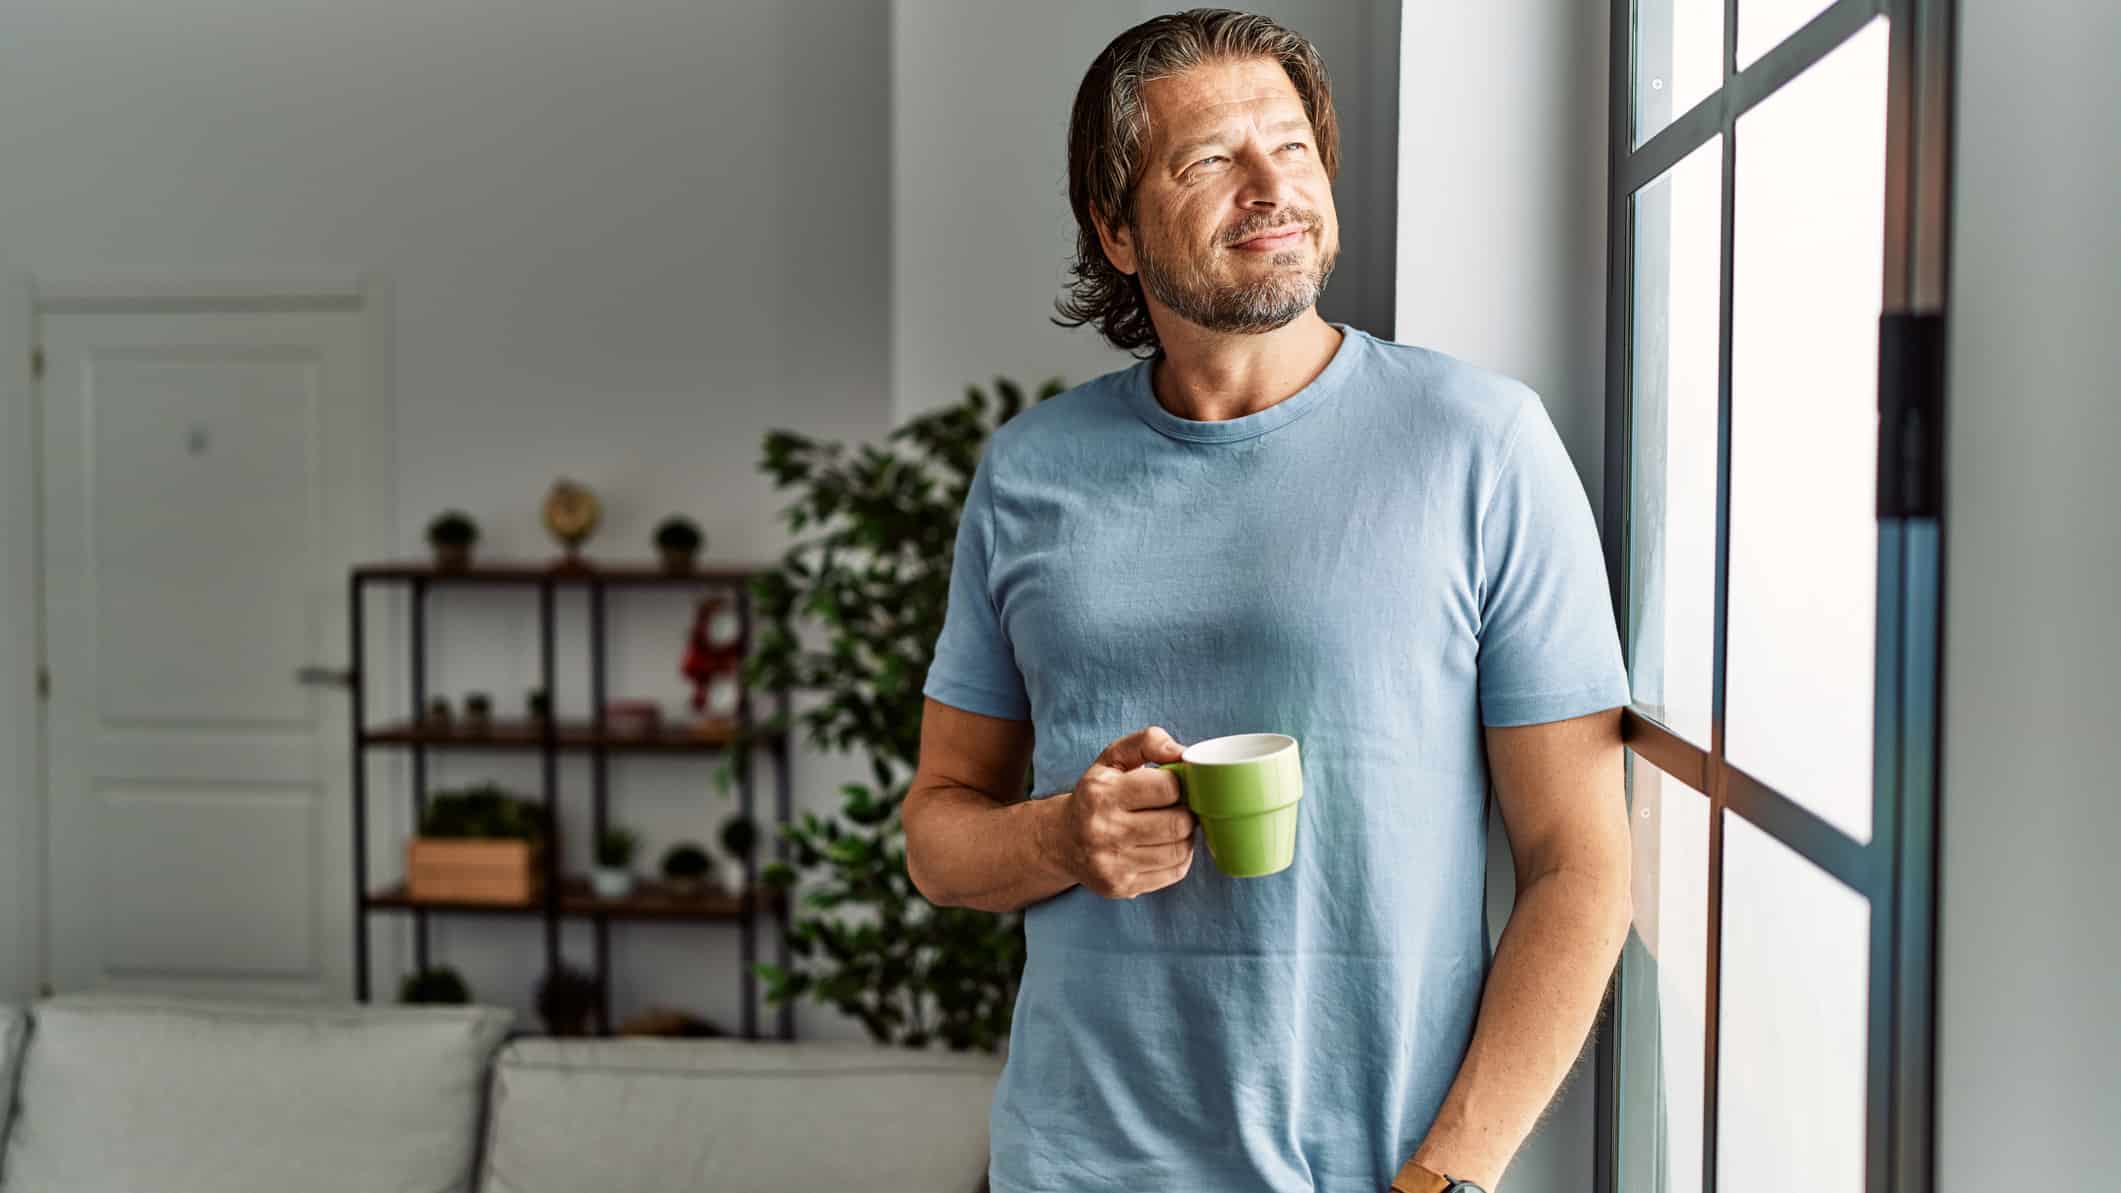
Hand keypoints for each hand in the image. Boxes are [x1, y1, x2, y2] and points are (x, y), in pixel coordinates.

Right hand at [1045, 726, 1196, 898]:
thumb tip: (1182, 753)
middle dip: (1186, 812)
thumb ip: (1148, 742)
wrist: (1062, 841)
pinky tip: (1165, 846)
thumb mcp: (1113, 758)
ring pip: (1180, 850)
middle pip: (1178, 823)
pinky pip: (1175, 873)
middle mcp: (1103, 831)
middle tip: (1178, 807)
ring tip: (1172, 826)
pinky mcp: (1121, 887)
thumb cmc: (1096, 795)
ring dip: (1185, 836)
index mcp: (1101, 794)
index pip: (1167, 788)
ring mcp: (1112, 864)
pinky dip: (1179, 857)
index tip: (1172, 786)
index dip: (1178, 784)